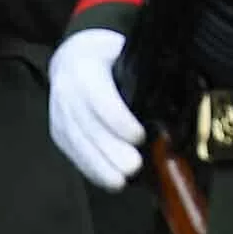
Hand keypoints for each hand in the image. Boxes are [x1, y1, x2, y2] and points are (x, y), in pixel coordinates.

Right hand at [48, 29, 143, 191]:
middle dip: (111, 150)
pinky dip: (91, 170)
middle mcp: (67, 93)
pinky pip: (73, 154)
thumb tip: (174, 92)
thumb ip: (143, 70)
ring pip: (78, 144)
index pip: (100, 98)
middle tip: (134, 167)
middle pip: (88, 127)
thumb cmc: (108, 55)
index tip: (139, 136)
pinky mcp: (58, 132)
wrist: (71, 57)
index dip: (118, 120)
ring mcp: (59, 115)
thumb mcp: (124, 51)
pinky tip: (109, 181)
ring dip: (100, 166)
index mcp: (86, 68)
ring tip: (121, 182)